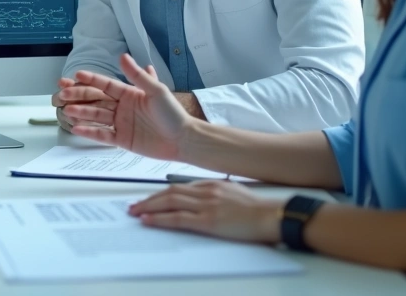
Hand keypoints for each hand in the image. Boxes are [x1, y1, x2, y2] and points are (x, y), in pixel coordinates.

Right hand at [62, 54, 190, 160]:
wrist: (183, 140)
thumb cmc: (174, 114)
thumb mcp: (157, 90)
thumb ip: (138, 75)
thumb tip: (123, 56)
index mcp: (130, 93)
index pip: (106, 84)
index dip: (92, 79)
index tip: (76, 75)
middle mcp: (123, 107)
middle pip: (97, 100)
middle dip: (80, 95)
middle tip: (63, 92)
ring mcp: (122, 123)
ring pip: (97, 116)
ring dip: (81, 112)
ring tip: (66, 110)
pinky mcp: (122, 139)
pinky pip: (102, 135)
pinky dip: (90, 132)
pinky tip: (77, 128)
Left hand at [129, 180, 285, 243]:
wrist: (271, 216)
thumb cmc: (256, 210)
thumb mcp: (233, 194)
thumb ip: (215, 195)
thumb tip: (200, 201)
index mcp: (211, 184)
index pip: (178, 187)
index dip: (160, 193)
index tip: (149, 198)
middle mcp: (205, 191)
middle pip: (168, 193)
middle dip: (148, 199)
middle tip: (133, 205)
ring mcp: (206, 205)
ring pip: (169, 203)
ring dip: (148, 207)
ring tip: (135, 212)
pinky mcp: (208, 221)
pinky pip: (178, 219)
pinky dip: (160, 219)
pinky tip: (148, 221)